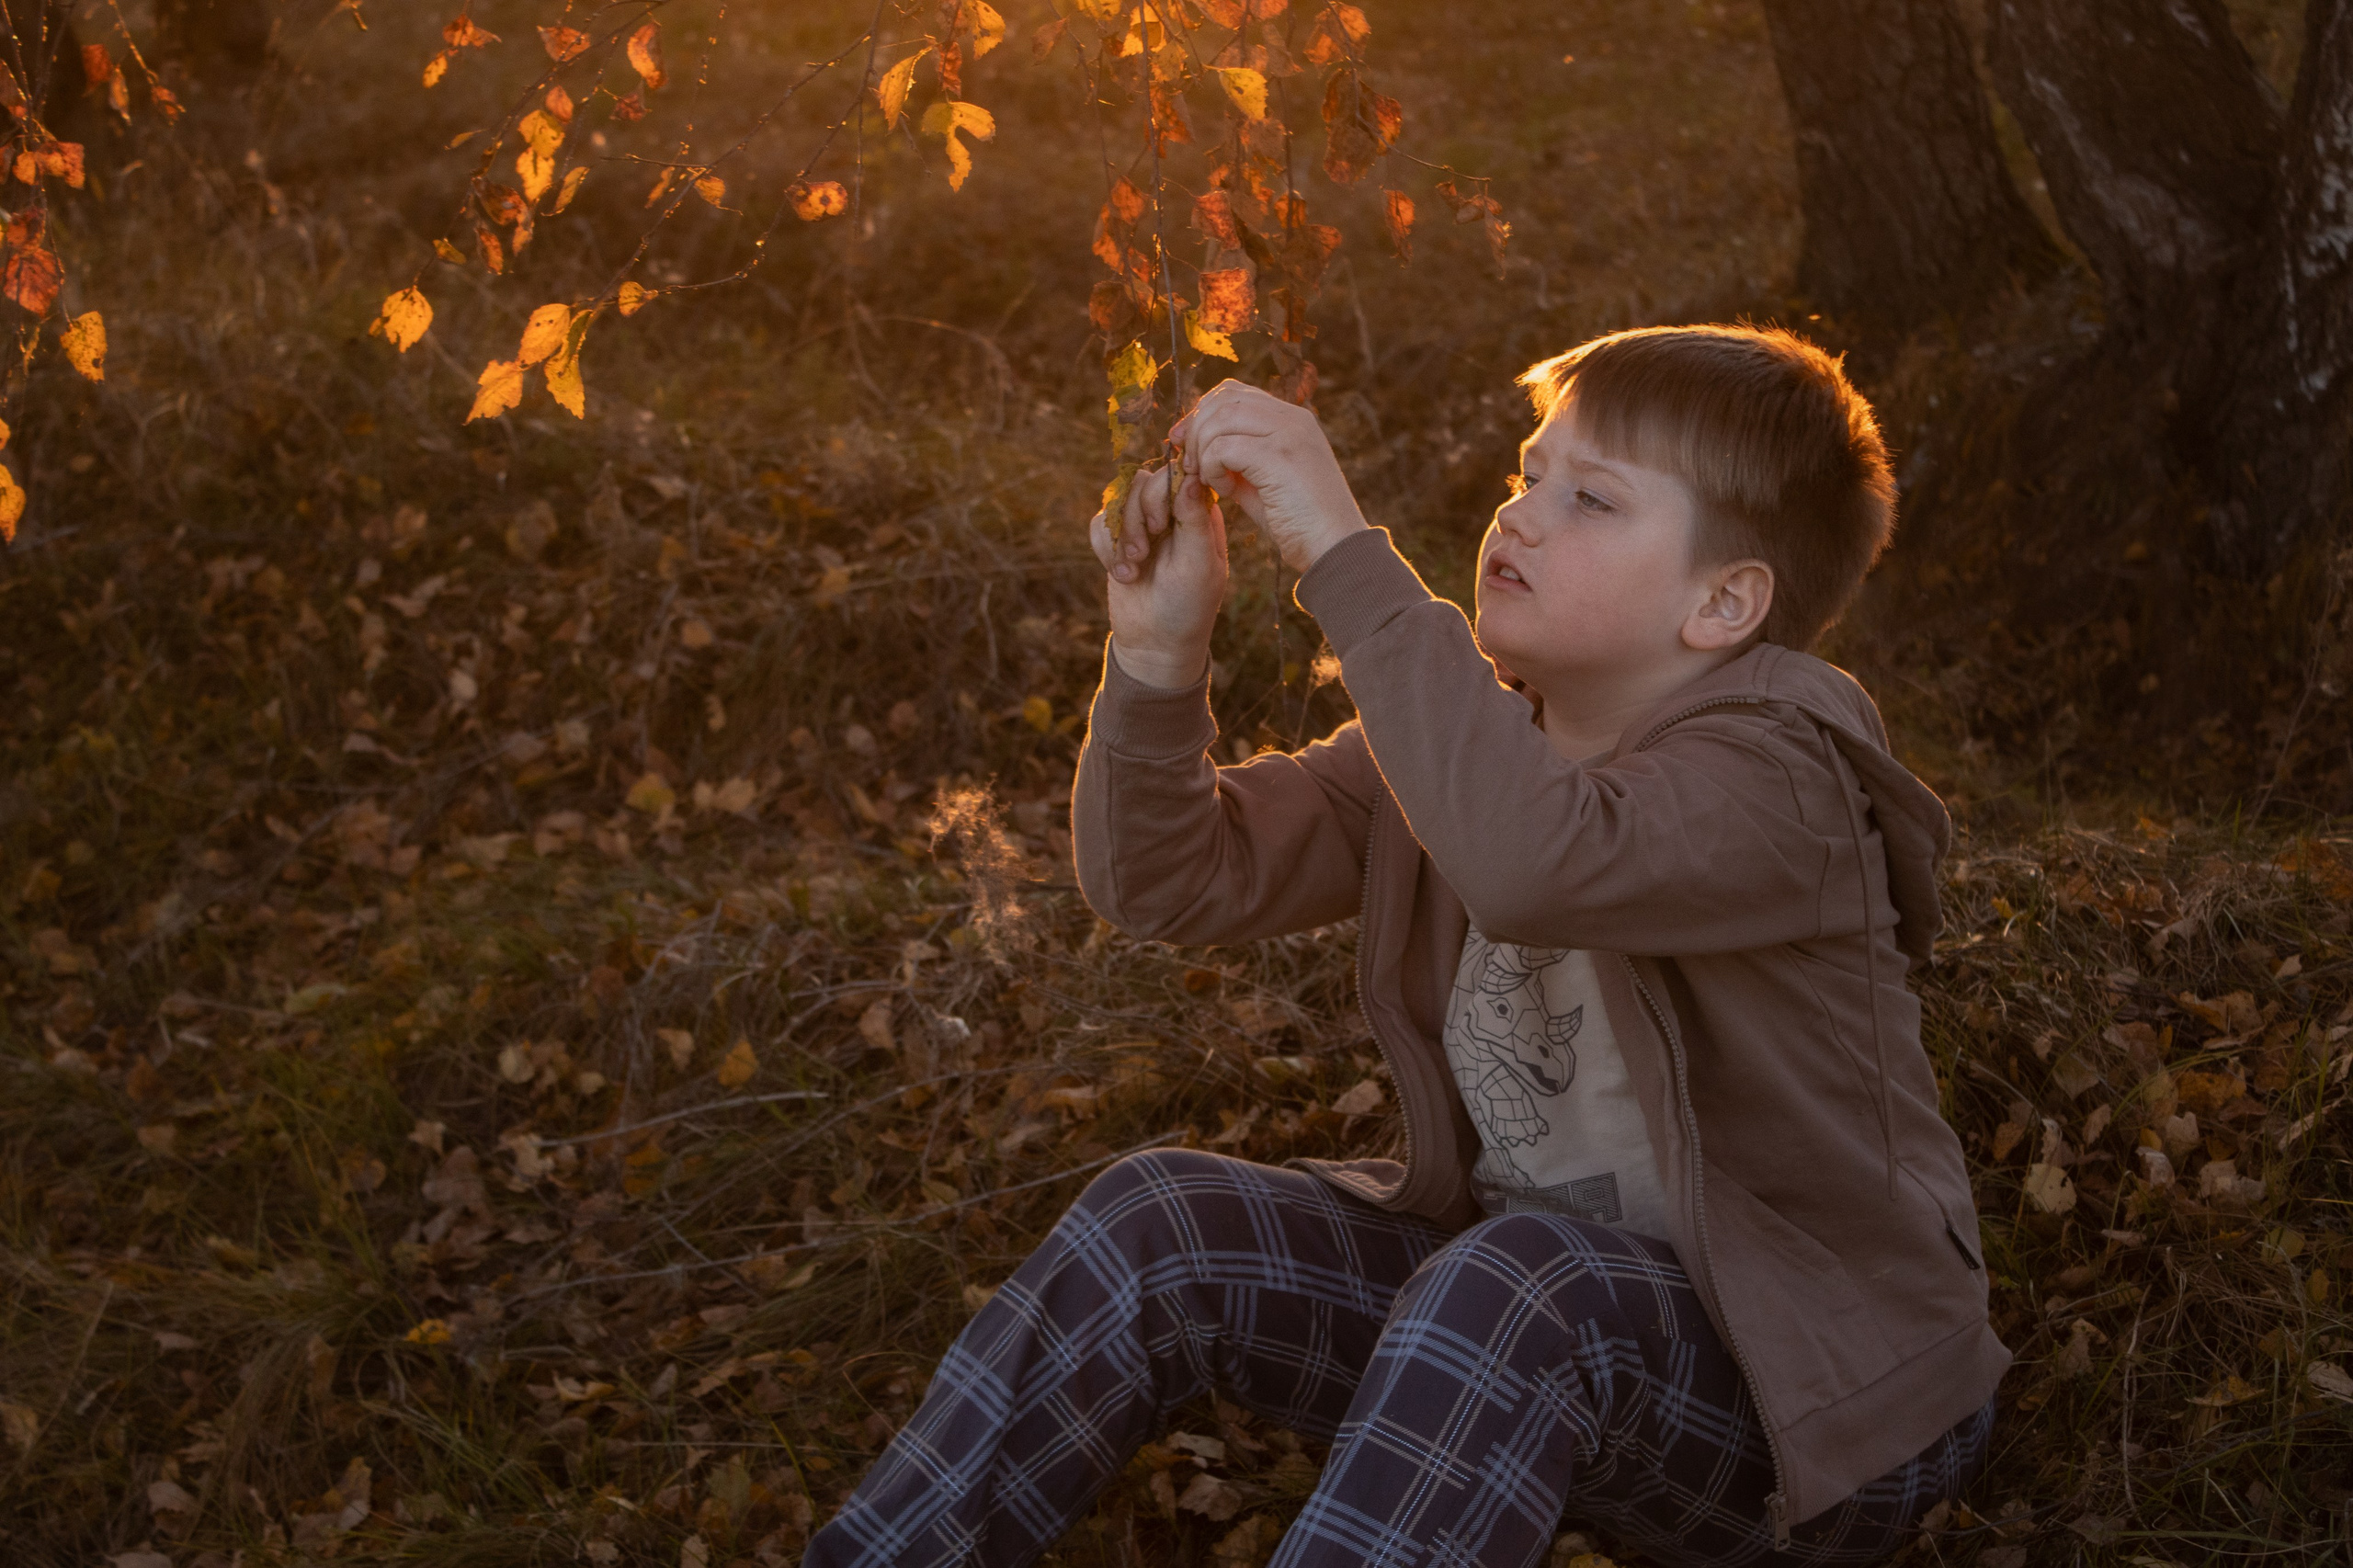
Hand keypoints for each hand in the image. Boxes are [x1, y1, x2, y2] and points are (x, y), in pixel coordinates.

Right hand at [1089, 460, 1228, 689]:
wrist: (1156, 644)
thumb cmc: (1188, 607)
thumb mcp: (1199, 566)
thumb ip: (1194, 520)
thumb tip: (1190, 477)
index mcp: (1200, 513)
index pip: (1178, 474)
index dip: (1161, 491)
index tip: (1161, 524)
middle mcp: (1172, 513)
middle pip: (1143, 482)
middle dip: (1138, 516)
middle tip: (1144, 551)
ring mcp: (1143, 526)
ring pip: (1118, 500)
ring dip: (1122, 537)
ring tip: (1134, 569)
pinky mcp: (1118, 541)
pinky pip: (1100, 524)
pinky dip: (1107, 550)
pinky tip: (1124, 575)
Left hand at [1171, 380, 1367, 573]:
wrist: (1336, 548)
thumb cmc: (1299, 523)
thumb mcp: (1265, 483)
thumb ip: (1239, 460)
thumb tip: (1200, 449)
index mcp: (1292, 419)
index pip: (1236, 393)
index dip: (1202, 413)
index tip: (1184, 442)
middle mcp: (1293, 418)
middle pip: (1225, 399)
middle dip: (1195, 429)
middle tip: (1188, 464)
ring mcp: (1288, 433)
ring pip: (1221, 419)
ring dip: (1203, 451)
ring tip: (1209, 481)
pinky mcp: (1279, 456)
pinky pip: (1224, 447)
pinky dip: (1213, 469)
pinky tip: (1226, 491)